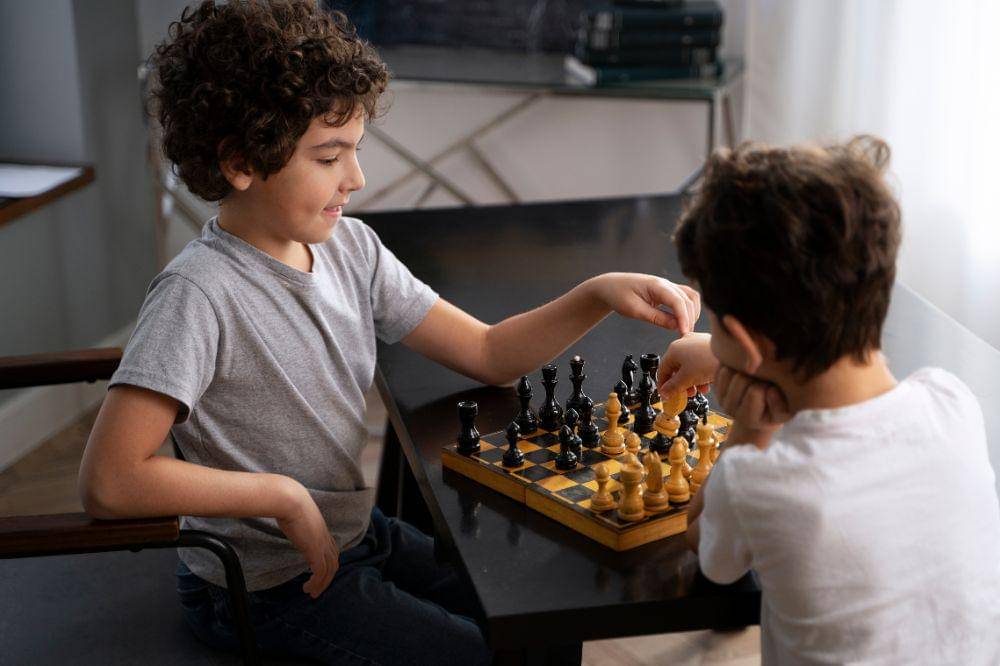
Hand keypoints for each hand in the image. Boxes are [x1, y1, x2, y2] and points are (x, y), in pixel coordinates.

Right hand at [275, 479, 339, 598]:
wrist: (289, 499)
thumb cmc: (287, 502)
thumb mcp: (293, 513)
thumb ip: (294, 520)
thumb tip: (284, 518)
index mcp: (321, 529)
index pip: (331, 550)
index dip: (328, 563)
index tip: (319, 573)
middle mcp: (325, 537)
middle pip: (334, 561)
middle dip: (327, 577)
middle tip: (318, 588)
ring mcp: (322, 544)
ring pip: (329, 569)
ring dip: (322, 584)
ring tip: (312, 593)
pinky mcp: (315, 550)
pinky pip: (320, 572)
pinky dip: (317, 582)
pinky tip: (307, 587)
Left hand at [589, 273, 700, 334]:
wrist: (609, 286)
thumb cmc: (618, 295)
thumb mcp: (634, 310)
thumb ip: (656, 318)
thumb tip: (676, 326)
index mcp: (656, 285)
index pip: (678, 301)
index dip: (684, 318)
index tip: (684, 334)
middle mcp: (665, 283)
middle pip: (688, 299)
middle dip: (690, 318)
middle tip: (685, 337)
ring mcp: (667, 286)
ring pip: (690, 297)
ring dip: (692, 313)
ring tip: (685, 330)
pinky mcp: (666, 291)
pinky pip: (684, 298)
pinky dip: (687, 309)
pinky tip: (683, 322)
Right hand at [657, 332, 717, 396]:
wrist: (732, 354)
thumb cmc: (708, 362)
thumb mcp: (686, 379)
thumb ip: (672, 387)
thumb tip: (664, 393)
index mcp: (674, 349)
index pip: (663, 369)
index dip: (663, 384)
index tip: (666, 395)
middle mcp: (683, 343)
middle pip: (677, 368)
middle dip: (681, 384)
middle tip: (686, 394)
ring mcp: (696, 342)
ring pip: (689, 365)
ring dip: (692, 380)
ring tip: (700, 390)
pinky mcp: (708, 345)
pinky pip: (699, 361)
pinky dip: (700, 373)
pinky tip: (707, 381)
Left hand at [714, 364, 790, 447]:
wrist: (762, 409)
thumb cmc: (777, 408)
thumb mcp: (787, 411)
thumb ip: (780, 405)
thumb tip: (770, 391)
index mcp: (748, 419)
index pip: (755, 391)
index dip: (768, 384)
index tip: (774, 387)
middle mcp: (730, 409)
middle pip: (740, 380)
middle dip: (756, 374)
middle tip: (764, 377)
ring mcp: (720, 397)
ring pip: (728, 372)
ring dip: (743, 368)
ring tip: (755, 373)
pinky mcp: (716, 385)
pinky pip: (721, 367)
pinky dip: (733, 364)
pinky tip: (745, 370)